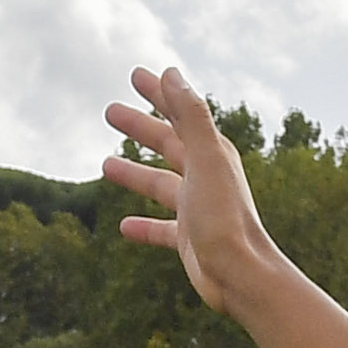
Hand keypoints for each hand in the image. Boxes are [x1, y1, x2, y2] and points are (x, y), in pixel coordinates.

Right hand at [98, 64, 277, 304]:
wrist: (240, 273)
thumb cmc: (225, 216)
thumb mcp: (205, 159)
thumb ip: (191, 116)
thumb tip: (171, 74)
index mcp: (212, 153)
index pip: (181, 114)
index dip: (159, 93)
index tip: (136, 75)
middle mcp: (206, 178)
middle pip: (168, 144)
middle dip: (141, 127)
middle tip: (110, 112)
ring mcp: (197, 208)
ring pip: (160, 184)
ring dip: (135, 173)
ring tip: (106, 163)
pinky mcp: (190, 239)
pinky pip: (162, 227)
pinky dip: (144, 224)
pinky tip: (124, 226)